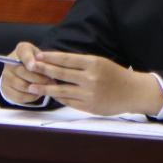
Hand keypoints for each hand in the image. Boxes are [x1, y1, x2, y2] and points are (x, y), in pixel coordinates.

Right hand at [0, 40, 53, 104]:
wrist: (26, 72)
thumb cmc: (37, 63)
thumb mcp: (42, 57)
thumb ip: (44, 61)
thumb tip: (46, 67)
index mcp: (21, 50)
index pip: (23, 53)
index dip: (28, 60)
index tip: (33, 66)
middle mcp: (9, 62)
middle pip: (22, 72)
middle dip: (39, 78)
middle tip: (51, 82)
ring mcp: (5, 76)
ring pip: (22, 85)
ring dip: (36, 88)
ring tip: (46, 88)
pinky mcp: (6, 89)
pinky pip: (19, 96)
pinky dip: (30, 97)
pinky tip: (37, 93)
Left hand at [25, 51, 162, 117]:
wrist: (133, 92)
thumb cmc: (115, 75)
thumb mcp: (100, 63)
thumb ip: (80, 63)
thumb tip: (57, 62)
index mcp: (93, 63)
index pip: (66, 59)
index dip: (50, 57)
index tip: (37, 56)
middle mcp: (90, 78)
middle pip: (61, 74)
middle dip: (43, 70)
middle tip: (29, 68)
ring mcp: (89, 94)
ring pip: (62, 90)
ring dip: (45, 88)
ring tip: (32, 86)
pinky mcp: (89, 107)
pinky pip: (69, 102)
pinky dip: (59, 97)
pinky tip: (50, 94)